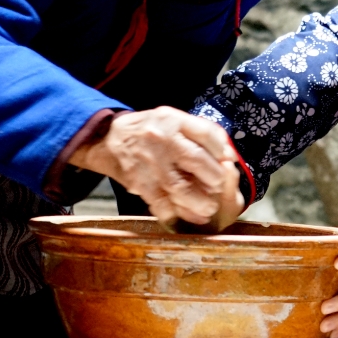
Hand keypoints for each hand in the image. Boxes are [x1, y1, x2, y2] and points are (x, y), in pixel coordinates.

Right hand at [68, 107, 241, 226]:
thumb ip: (202, 133)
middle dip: (213, 178)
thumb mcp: (174, 120)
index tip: (226, 162)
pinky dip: (176, 213)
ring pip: (179, 186)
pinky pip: (161, 203)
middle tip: (217, 187)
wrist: (109, 139)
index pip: (206, 133)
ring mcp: (150, 162)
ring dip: (198, 201)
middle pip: (196, 160)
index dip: (221, 150)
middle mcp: (162, 139)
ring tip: (208, 208)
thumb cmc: (150, 131)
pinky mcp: (139, 183)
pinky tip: (187, 217)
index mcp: (173, 121)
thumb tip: (229, 156)